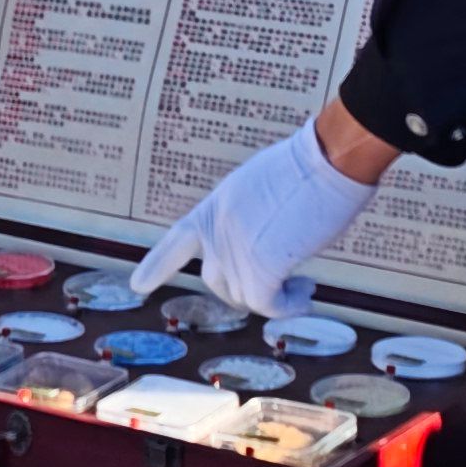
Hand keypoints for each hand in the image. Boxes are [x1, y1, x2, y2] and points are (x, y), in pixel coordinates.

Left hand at [131, 102, 400, 317]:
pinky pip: (267, 304)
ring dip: (276, 298)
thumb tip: (261, 249)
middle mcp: (218, 229)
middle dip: (247, 289)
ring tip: (304, 283)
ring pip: (245, 297)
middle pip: (217, 281)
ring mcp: (235, 248)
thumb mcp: (260, 189)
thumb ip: (248, 219)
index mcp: (216, 206)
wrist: (327, 160)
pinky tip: (306, 294)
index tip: (138, 285)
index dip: (157, 265)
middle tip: (285, 283)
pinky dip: (288, 307)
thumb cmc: (309, 168)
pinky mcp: (261, 266)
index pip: (178, 239)